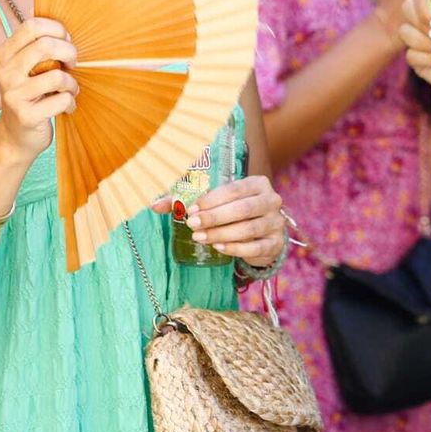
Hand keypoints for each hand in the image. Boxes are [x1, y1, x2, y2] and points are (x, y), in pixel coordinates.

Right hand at [0, 18, 78, 161]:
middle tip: (73, 63)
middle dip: (69, 52)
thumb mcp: (26, 68)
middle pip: (45, 46)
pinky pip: (61, 100)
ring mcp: (14, 95)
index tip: (66, 41)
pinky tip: (66, 107)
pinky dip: (70, 103)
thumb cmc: (29, 96)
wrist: (14, 137)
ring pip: (57, 76)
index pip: (31, 26)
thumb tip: (55, 21)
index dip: (56, 29)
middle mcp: (6, 72)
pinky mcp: (26, 116)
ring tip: (70, 90)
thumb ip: (37, 46)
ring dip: (72, 84)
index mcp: (5, 55)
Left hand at [152, 176, 285, 265]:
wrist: (262, 232)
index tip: (190, 210)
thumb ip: (185, 200)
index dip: (211, 200)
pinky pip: (255, 247)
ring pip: (248, 229)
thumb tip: (154, 205)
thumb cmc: (233, 211)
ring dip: (221, 234)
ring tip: (200, 237)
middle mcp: (272, 200)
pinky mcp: (276, 244)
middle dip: (214, 218)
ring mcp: (276, 223)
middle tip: (192, 225)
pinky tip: (218, 247)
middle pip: (242, 209)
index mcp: (258, 183)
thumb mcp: (213, 201)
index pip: (234, 189)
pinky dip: (235, 248)